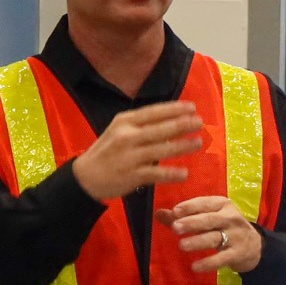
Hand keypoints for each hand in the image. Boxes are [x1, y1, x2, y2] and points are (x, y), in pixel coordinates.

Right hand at [73, 102, 203, 201]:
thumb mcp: (119, 131)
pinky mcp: (132, 175)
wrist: (85, 177)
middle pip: (161, 128)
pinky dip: (171, 173)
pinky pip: (156, 173)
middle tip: (200, 122)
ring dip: (182, 146)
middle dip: (183, 125)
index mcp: (124, 122)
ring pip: (162, 149)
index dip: (174, 109)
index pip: (153, 112)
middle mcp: (127, 136)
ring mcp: (130, 156)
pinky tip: (184, 173)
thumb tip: (171, 122)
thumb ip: (141, 126)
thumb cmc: (107, 152)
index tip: (191, 107)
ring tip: (198, 143)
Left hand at [156, 195, 262, 273]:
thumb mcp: (209, 218)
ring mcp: (236, 236)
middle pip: (209, 220)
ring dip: (198, 241)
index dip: (190, 207)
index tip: (175, 211)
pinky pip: (222, 258)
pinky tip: (195, 267)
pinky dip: (209, 263)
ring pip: (215, 237)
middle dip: (192, 223)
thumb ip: (183, 216)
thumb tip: (158, 213)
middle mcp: (230, 218)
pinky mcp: (238, 253)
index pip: (205, 203)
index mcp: (222, 205)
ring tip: (182, 245)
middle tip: (175, 228)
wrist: (255, 246)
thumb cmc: (224, 228)